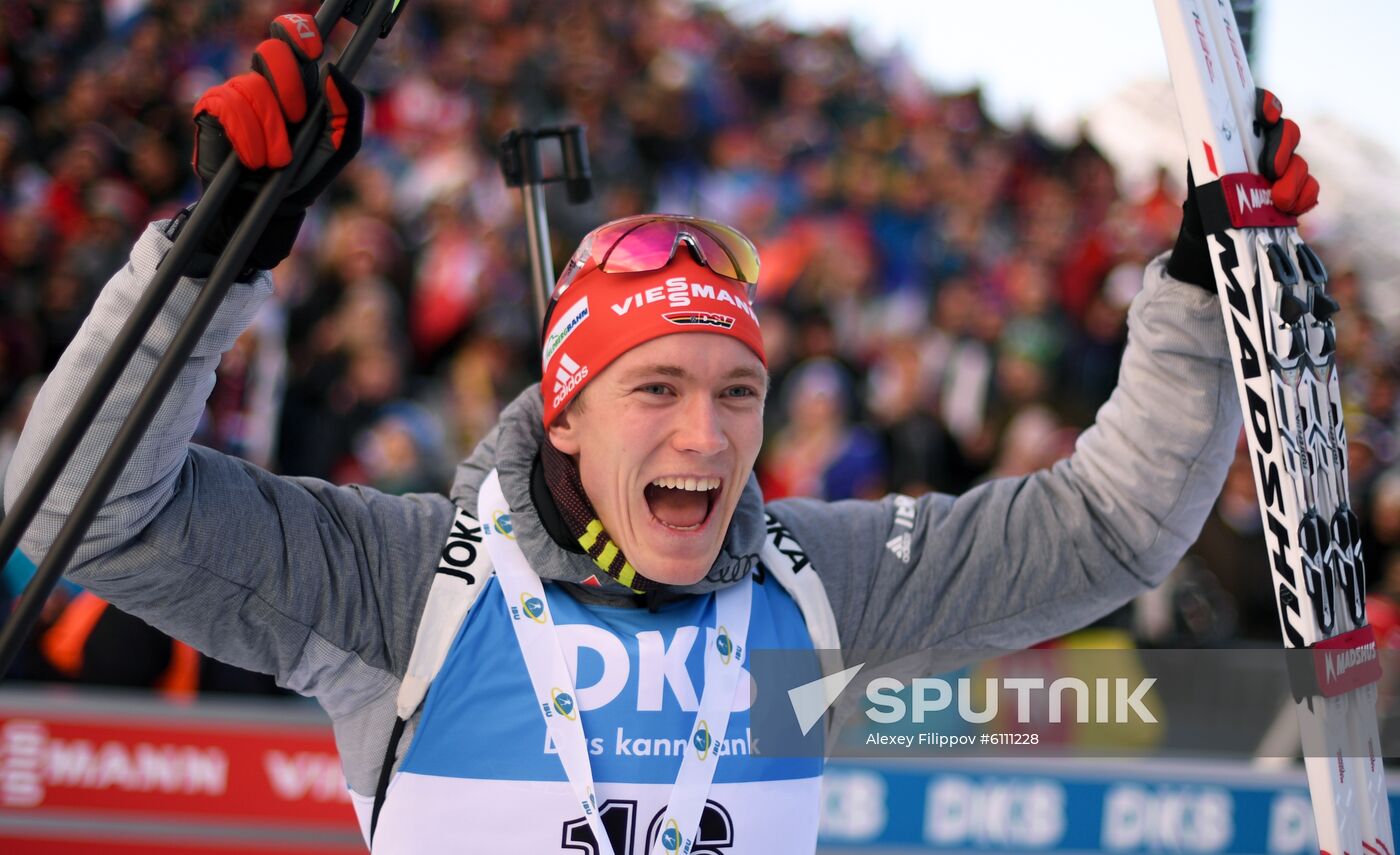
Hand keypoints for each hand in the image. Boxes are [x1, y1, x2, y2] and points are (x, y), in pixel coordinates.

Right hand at [185, 13, 363, 274]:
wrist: (270, 206)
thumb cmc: (307, 173)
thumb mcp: (341, 145)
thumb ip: (349, 108)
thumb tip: (331, 68)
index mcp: (298, 83)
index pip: (293, 37)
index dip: (297, 32)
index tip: (312, 48)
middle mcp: (266, 82)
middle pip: (272, 51)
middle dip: (289, 84)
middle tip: (297, 116)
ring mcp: (236, 92)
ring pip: (253, 86)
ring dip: (271, 129)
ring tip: (276, 159)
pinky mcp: (212, 108)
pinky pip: (229, 105)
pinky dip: (247, 136)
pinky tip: (252, 158)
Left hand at [1167, 88, 1317, 289]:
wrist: (1215, 247)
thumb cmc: (1204, 211)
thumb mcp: (1200, 190)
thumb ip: (1211, 172)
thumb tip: (1213, 158)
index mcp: (1237, 142)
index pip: (1256, 109)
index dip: (1266, 104)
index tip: (1267, 116)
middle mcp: (1262, 151)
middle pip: (1287, 131)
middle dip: (1283, 148)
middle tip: (1271, 171)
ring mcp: (1282, 172)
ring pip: (1300, 162)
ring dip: (1294, 181)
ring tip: (1279, 203)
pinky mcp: (1295, 194)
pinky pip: (1311, 188)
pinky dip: (1305, 198)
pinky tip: (1291, 211)